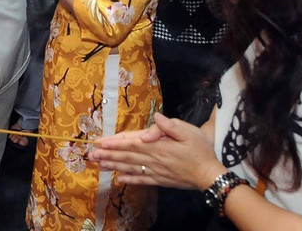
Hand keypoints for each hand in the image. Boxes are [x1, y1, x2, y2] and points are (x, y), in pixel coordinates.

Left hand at [88, 113, 225, 190]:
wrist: (210, 175)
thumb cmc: (201, 150)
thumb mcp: (188, 131)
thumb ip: (168, 126)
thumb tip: (152, 122)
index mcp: (158, 145)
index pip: (131, 142)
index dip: (115, 142)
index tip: (100, 141)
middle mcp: (154, 159)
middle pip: (126, 156)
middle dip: (108, 154)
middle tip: (91, 154)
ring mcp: (156, 171)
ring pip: (131, 168)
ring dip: (113, 165)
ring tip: (99, 164)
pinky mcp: (161, 180)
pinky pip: (142, 180)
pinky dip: (130, 180)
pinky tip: (119, 179)